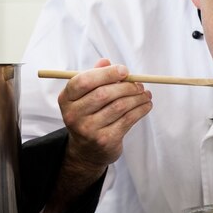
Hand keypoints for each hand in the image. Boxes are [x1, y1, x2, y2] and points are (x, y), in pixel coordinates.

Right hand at [58, 58, 152, 172]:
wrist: (88, 150)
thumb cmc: (90, 114)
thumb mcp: (87, 95)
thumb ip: (95, 77)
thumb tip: (106, 61)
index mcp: (66, 99)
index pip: (83, 81)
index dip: (106, 73)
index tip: (125, 71)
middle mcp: (73, 115)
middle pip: (104, 93)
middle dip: (127, 86)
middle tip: (139, 84)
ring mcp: (88, 129)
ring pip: (119, 106)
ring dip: (137, 97)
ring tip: (145, 94)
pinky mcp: (104, 140)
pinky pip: (128, 119)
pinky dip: (141, 109)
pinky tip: (146, 104)